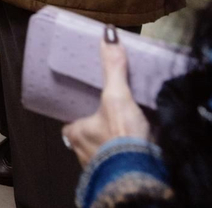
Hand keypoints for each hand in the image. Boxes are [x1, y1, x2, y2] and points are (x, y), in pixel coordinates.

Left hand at [62, 34, 149, 165]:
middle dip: (100, 130)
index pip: (71, 124)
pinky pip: (120, 162)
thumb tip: (109, 36)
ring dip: (114, 144)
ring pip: (103, 151)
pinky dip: (127, 156)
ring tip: (130, 132)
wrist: (140, 174)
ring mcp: (101, 167)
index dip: (80, 116)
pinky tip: (139, 148)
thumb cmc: (121, 137)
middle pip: (88, 137)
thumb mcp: (116, 95)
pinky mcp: (121, 175)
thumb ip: (113, 68)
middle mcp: (83, 153)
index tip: (90, 110)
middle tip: (115, 119)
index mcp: (75, 134)